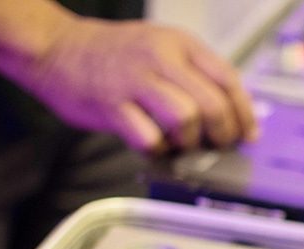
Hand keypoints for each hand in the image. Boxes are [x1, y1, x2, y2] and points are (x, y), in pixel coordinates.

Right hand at [23, 17, 257, 152]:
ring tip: (181, 143)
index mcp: (179, 43)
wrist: (55, 47)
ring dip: (190, 141)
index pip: (228, 79)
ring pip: (187, 118)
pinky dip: (158, 150)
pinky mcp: (112, 105)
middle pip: (213, 103)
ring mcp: (134, 80)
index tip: (248, 134)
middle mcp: (160, 57)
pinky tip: (153, 145)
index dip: (244, 113)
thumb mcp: (161, 49)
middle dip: (223, 134)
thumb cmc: (114, 55)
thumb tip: (232, 114)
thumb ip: (194, 76)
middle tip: (217, 145)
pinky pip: (150, 138)